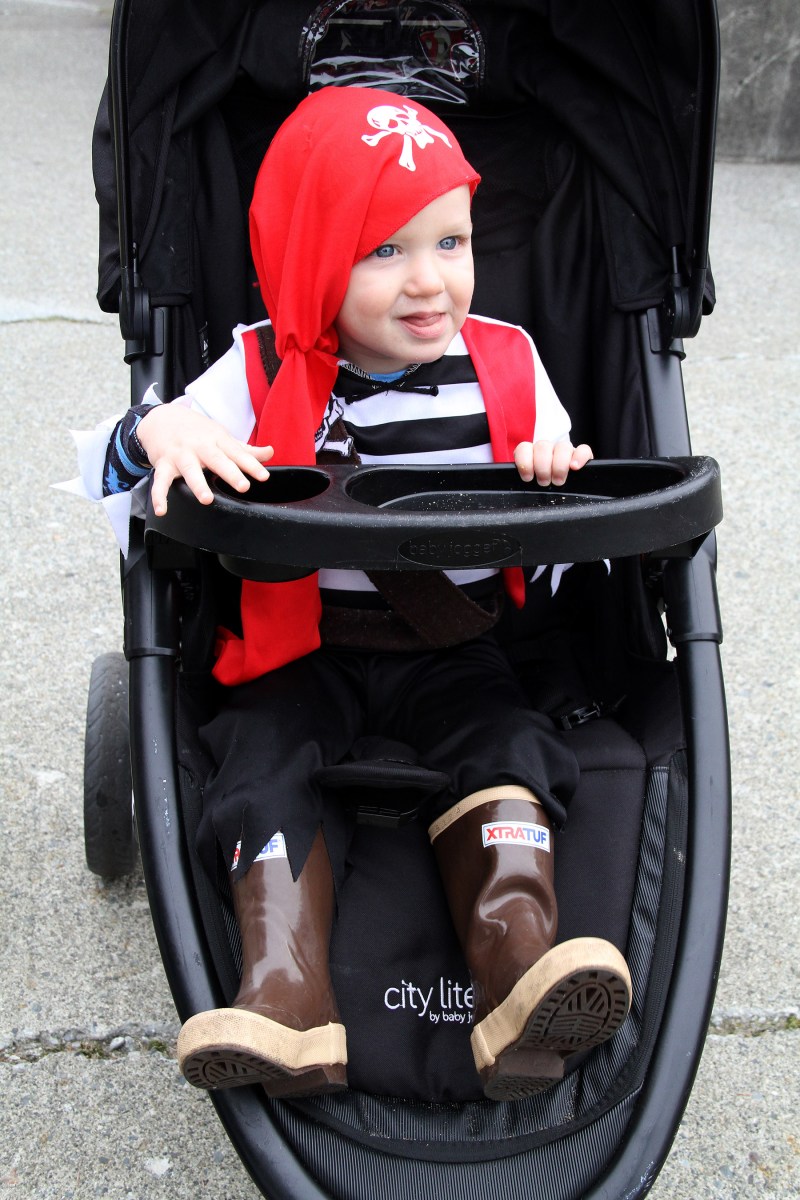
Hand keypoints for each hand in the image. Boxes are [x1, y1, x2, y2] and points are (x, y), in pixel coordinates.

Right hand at [137, 404, 273, 515]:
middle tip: (243, 486)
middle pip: (216, 459)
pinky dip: (159, 495)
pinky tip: (162, 510)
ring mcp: (181, 454)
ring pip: (189, 469)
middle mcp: (200, 446)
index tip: (264, 476)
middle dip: (230, 473)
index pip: (237, 453)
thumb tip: (270, 453)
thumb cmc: (197, 431)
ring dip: (197, 484)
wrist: (162, 417)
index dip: (251, 465)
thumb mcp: (221, 436)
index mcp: (217, 440)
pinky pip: (160, 481)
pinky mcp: (164, 464)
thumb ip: (245, 449)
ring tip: (206, 499)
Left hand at [514, 440, 592, 485]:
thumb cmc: (544, 488)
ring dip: (559, 465)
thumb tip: (521, 484)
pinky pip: (583, 449)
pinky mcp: (582, 455)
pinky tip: (575, 468)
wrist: (567, 492)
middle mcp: (548, 449)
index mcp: (532, 453)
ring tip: (558, 481)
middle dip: (542, 467)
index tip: (528, 478)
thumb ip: (525, 479)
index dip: (525, 462)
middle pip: (543, 446)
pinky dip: (579, 457)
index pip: (524, 448)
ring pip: (562, 446)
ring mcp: (565, 450)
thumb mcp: (531, 485)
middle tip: (544, 482)